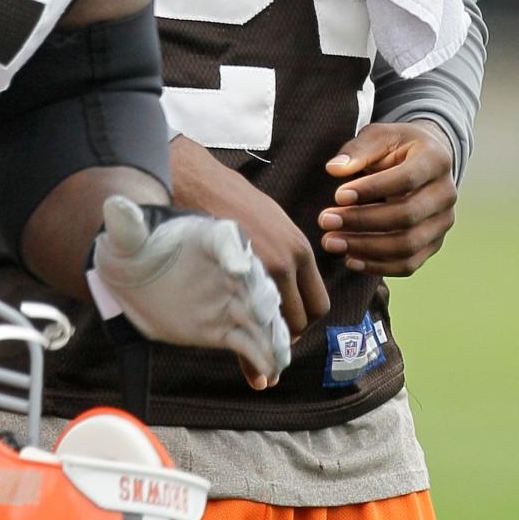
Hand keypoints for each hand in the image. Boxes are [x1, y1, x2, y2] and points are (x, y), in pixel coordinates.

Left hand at [91, 197, 290, 388]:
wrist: (132, 275)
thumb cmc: (133, 248)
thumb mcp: (126, 235)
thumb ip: (126, 223)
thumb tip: (115, 204)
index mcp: (209, 238)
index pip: (228, 240)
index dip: (235, 253)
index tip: (239, 267)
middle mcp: (229, 269)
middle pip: (258, 283)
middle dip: (266, 301)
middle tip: (267, 319)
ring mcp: (230, 300)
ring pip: (262, 318)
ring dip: (274, 338)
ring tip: (278, 359)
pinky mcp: (223, 328)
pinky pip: (248, 343)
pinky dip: (260, 359)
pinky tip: (265, 376)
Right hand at [172, 136, 328, 334]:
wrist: (200, 185)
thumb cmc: (234, 202)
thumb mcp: (274, 224)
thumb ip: (288, 256)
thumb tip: (290, 286)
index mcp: (300, 250)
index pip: (318, 304)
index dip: (304, 320)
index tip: (287, 324)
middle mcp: (287, 262)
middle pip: (301, 319)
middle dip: (286, 333)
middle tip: (267, 334)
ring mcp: (260, 269)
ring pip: (275, 322)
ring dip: (266, 333)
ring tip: (250, 332)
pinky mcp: (234, 272)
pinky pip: (248, 314)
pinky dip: (245, 329)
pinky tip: (235, 329)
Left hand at [319, 121, 455, 275]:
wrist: (422, 161)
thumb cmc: (395, 146)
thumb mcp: (377, 136)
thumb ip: (358, 150)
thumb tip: (334, 169)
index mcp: (436, 160)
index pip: (405, 180)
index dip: (371, 190)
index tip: (338, 195)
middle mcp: (446, 194)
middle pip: (407, 216)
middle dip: (362, 221)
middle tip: (325, 220)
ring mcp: (443, 222)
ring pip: (408, 245)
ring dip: (366, 248)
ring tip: (331, 242)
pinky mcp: (434, 243)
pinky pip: (409, 264)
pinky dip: (379, 267)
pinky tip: (349, 260)